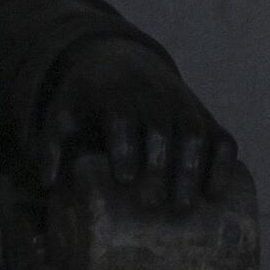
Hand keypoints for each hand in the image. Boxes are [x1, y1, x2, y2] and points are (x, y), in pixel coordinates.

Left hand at [33, 34, 233, 212]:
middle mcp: (155, 94)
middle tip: (152, 204)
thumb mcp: (63, 113)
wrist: (123, 62)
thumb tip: (46, 185)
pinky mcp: (206, 118)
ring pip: (195, 132)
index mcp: (117, 90)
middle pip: (163, 127)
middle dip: (161, 165)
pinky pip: (222, 137)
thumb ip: (51, 146)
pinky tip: (216, 193)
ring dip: (193, 169)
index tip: (123, 179)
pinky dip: (223, 163)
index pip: (125, 115)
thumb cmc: (89, 100)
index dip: (127, 144)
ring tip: (182, 208)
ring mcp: (185, 104)